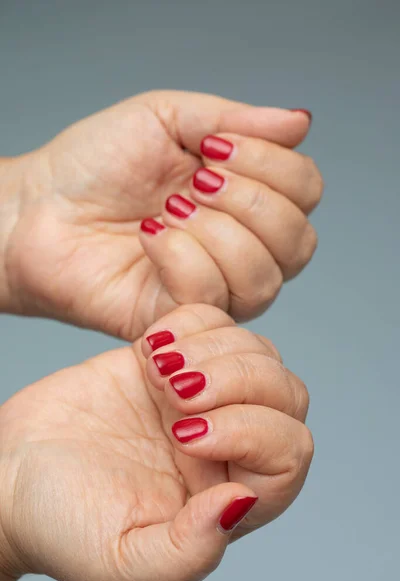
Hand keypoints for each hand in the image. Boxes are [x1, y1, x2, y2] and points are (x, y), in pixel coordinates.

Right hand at [0, 304, 312, 580]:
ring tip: (158, 369)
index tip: (186, 435)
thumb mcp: (119, 561)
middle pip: (285, 393)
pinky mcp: (171, 360)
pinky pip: (213, 321)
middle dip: (239, 379)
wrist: (13, 473)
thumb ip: (188, 551)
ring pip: (257, 351)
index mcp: (228, 496)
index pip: (289, 452)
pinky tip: (150, 347)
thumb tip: (241, 502)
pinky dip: (192, 322)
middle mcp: (226, 444)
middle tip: (174, 389)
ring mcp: (202, 397)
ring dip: (214, 348)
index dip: (253, 431)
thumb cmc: (61, 522)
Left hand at [1, 91, 322, 338]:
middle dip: (248, 201)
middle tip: (194, 182)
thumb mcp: (167, 117)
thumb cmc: (96, 164)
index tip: (216, 147)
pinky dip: (181, 256)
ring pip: (264, 277)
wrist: (39, 209)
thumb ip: (236, 120)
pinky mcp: (182, 317)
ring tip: (168, 210)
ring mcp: (215, 288)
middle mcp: (241, 247)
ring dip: (215, 232)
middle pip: (299, 242)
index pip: (306, 191)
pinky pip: (213, 295)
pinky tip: (150, 238)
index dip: (275, 166)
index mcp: (244, 197)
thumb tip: (300, 123)